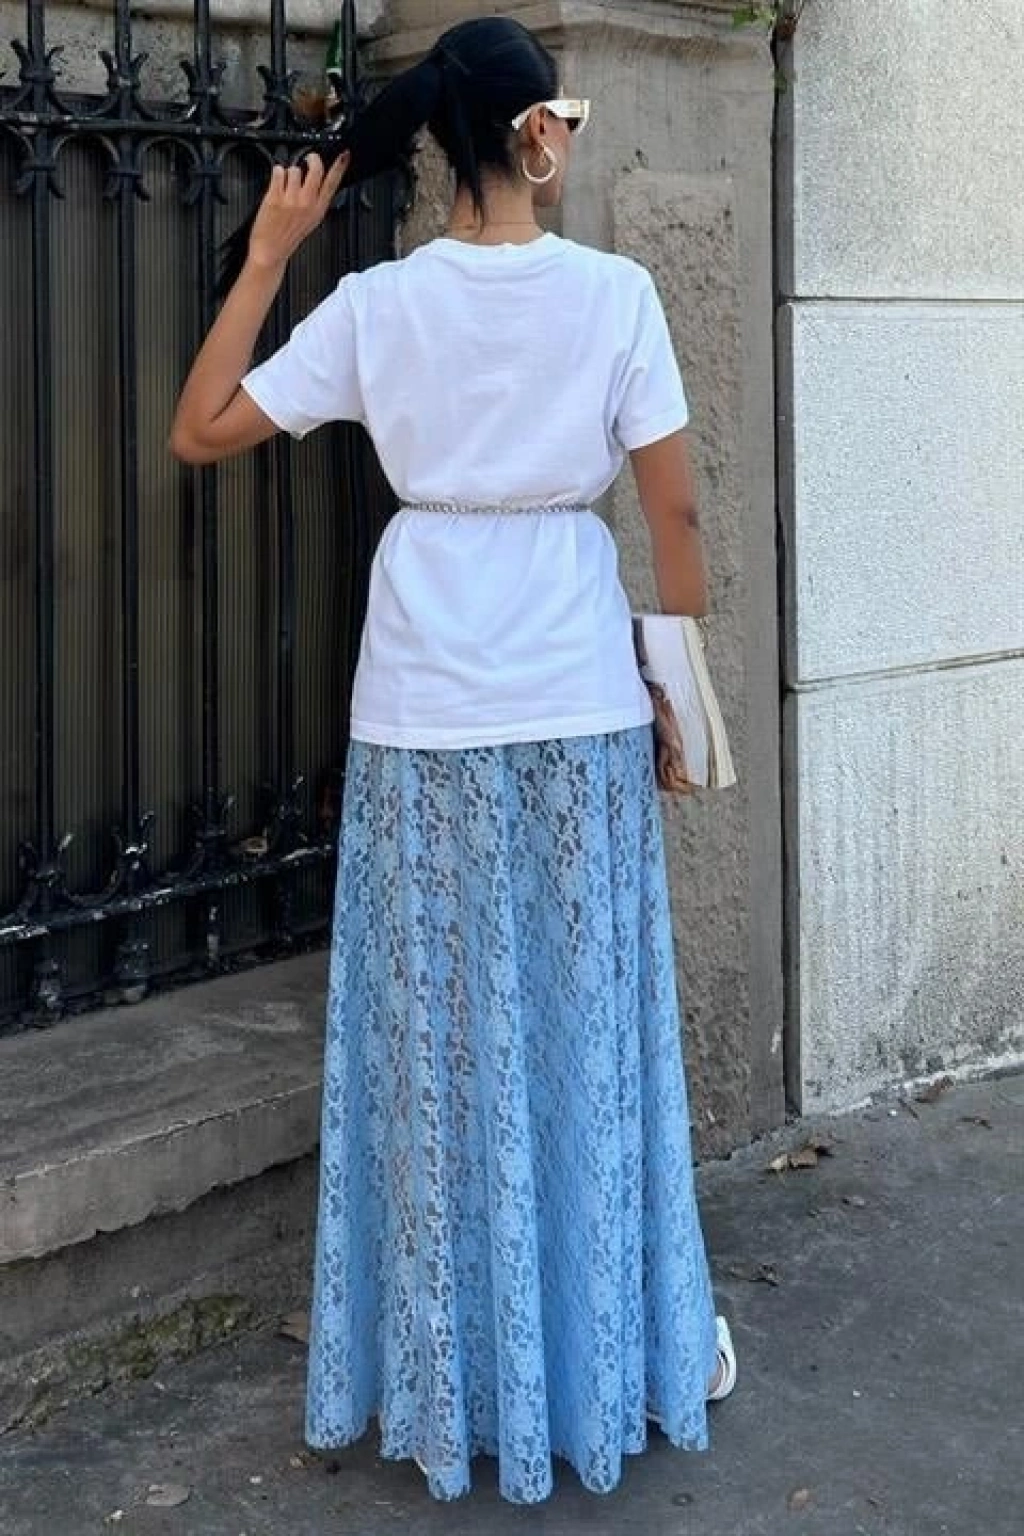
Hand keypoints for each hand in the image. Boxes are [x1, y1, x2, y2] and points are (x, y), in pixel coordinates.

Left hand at [247, 151, 350, 271]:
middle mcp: (307, 203)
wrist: (271, 250)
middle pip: (316, 168)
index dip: (340, 166)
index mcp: (319, 209)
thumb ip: (316, 200)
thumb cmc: (288, 237)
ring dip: (289, 172)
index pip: (333, 182)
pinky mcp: (275, 197)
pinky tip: (277, 185)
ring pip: (294, 169)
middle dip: (311, 159)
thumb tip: (319, 180)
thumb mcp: (311, 221)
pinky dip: (276, 174)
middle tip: (307, 159)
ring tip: (285, 184)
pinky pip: (278, 172)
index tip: (344, 155)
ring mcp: (291, 199)